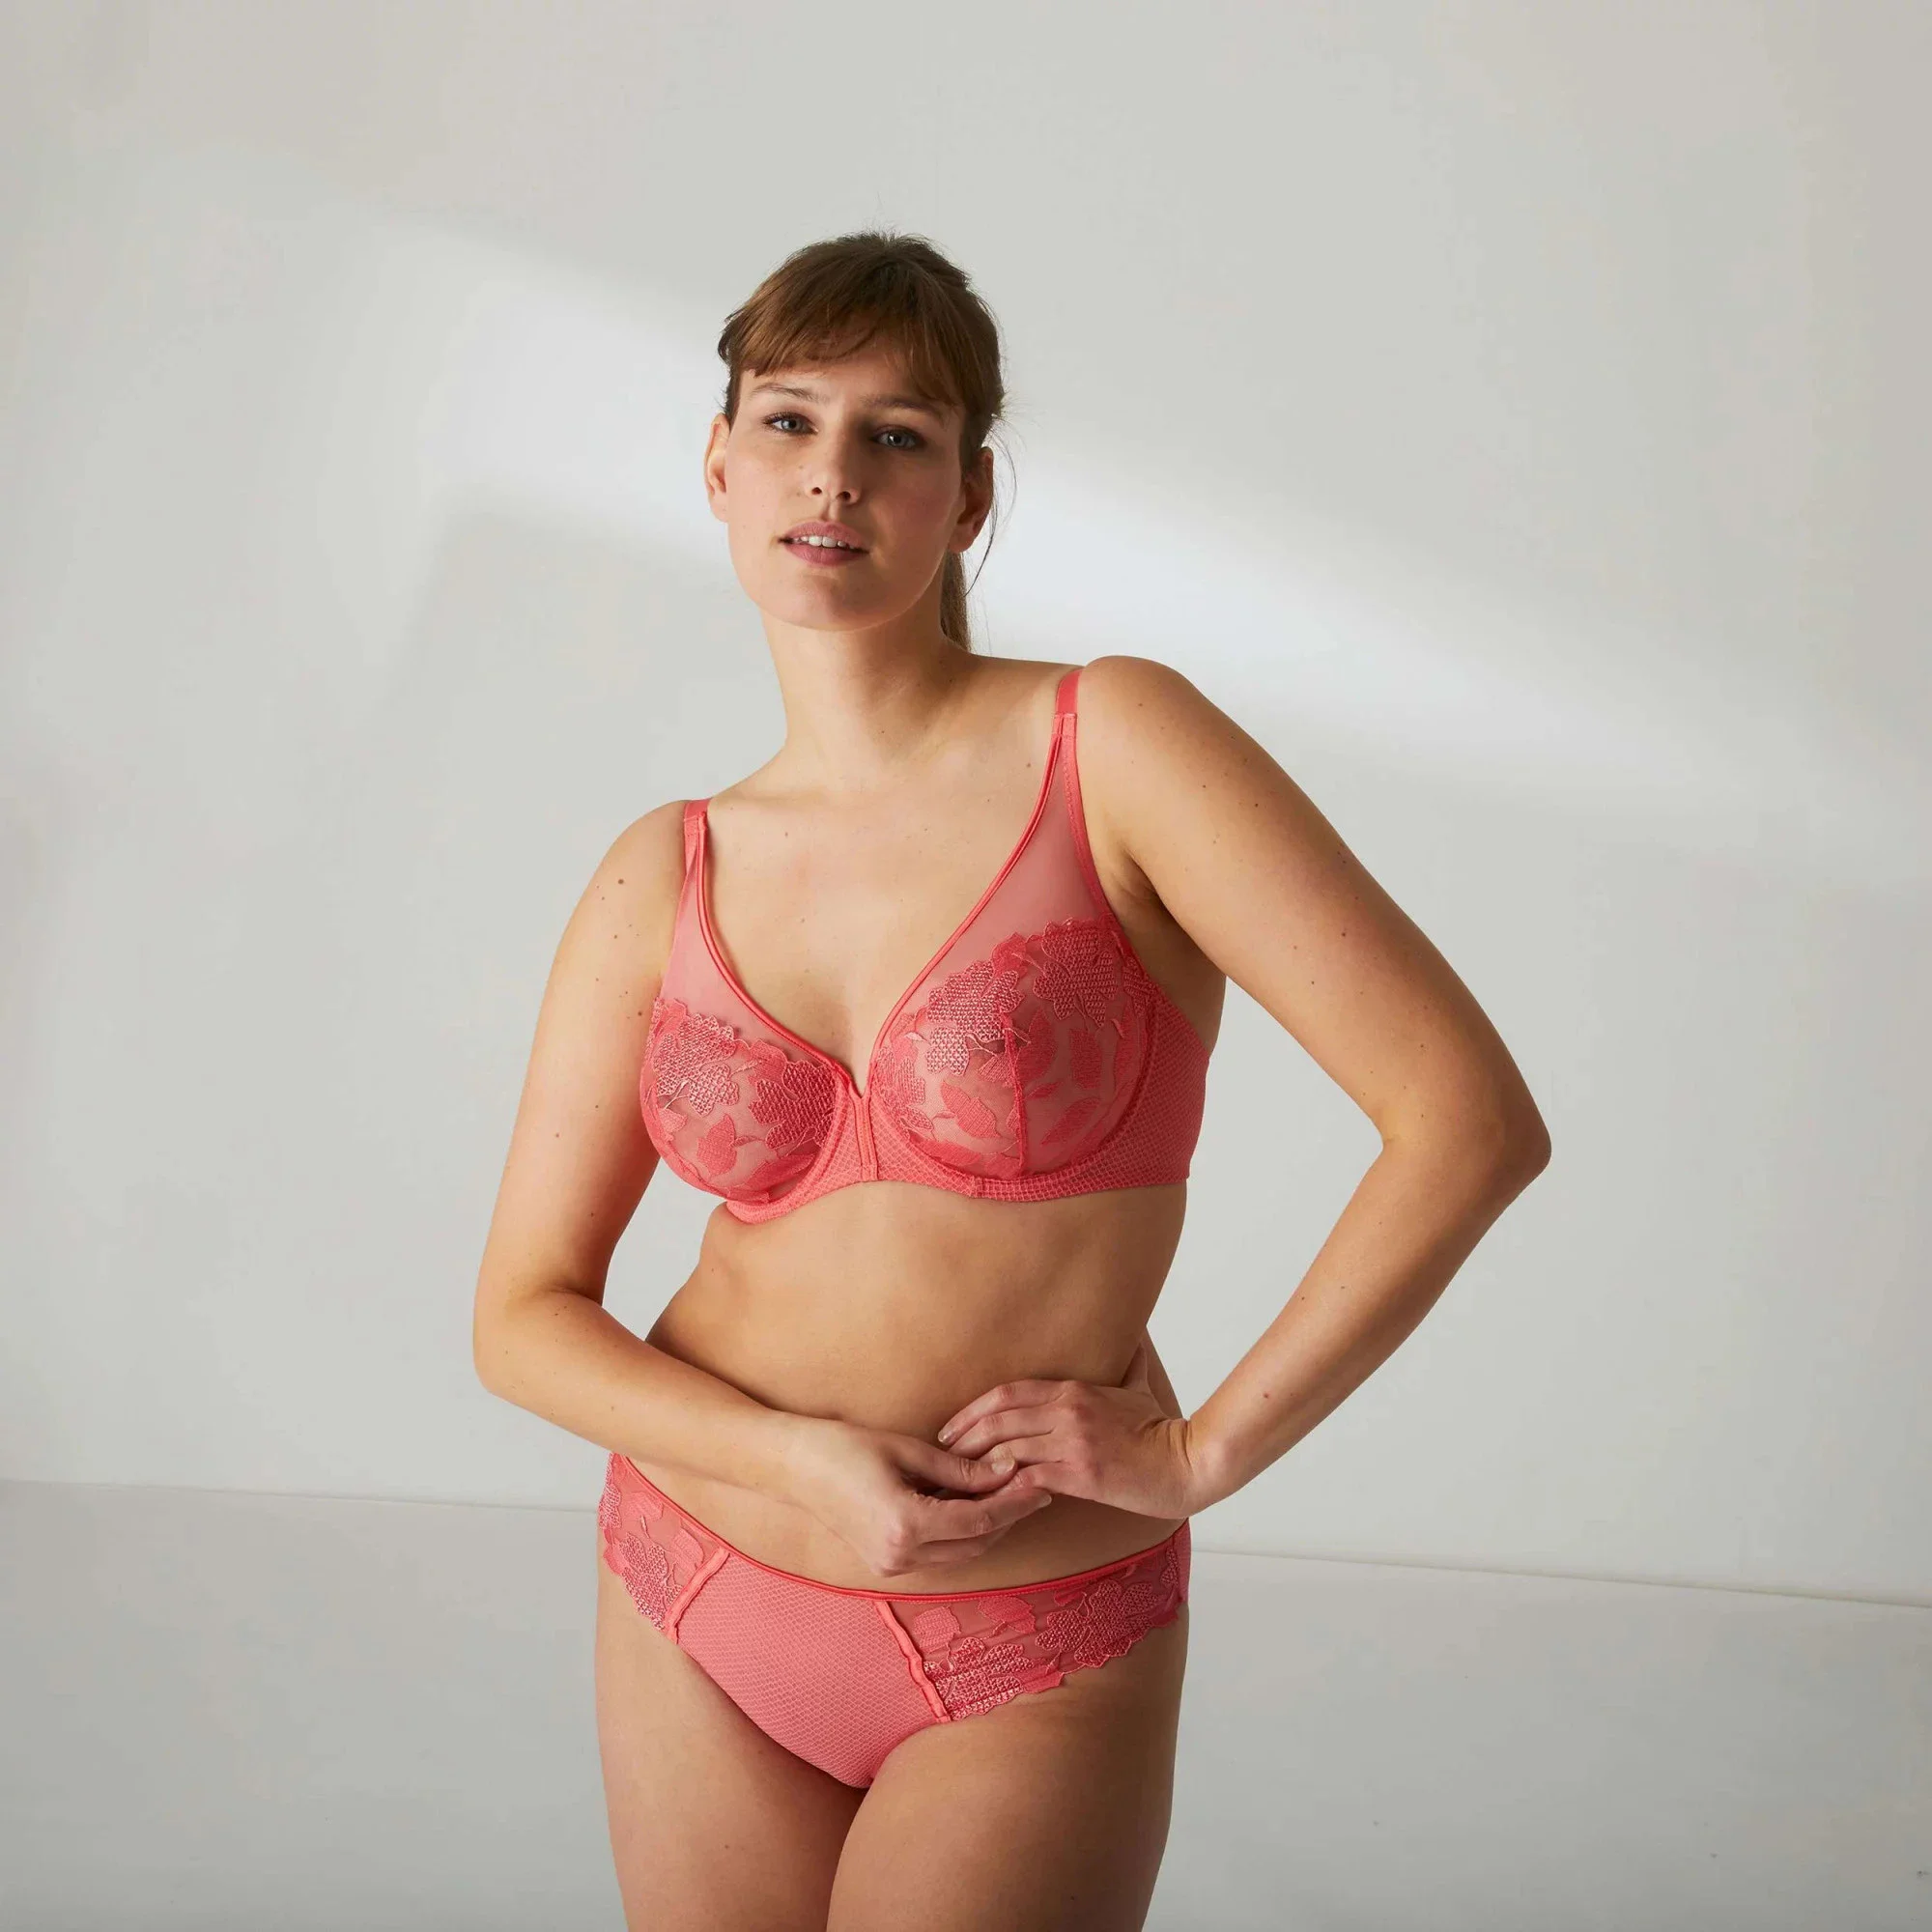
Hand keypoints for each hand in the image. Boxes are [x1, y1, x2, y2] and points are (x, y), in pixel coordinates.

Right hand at [786, 1416, 1054, 1577]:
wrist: (792, 1466)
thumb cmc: (844, 1446)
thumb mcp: (906, 1449)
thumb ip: (959, 1467)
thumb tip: (1005, 1470)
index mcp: (907, 1525)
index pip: (980, 1518)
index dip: (1015, 1501)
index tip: (1040, 1483)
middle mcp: (901, 1555)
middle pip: (976, 1542)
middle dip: (1008, 1516)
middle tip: (1033, 1486)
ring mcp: (892, 1565)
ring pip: (960, 1553)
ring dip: (988, 1526)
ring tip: (1009, 1494)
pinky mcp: (886, 1562)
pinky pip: (939, 1553)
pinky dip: (961, 1532)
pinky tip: (973, 1505)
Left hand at [935, 1337, 1207, 1519]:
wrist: (1189, 1462)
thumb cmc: (1161, 1430)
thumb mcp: (1138, 1389)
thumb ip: (1126, 1364)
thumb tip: (1132, 1341)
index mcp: (1073, 1390)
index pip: (1008, 1392)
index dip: (973, 1409)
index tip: (951, 1426)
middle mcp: (1067, 1411)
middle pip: (999, 1418)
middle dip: (963, 1436)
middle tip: (939, 1454)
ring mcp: (1073, 1442)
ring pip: (1007, 1448)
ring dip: (975, 1465)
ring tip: (953, 1481)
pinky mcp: (1081, 1473)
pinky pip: (1029, 1478)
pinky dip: (1005, 1488)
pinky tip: (988, 1500)